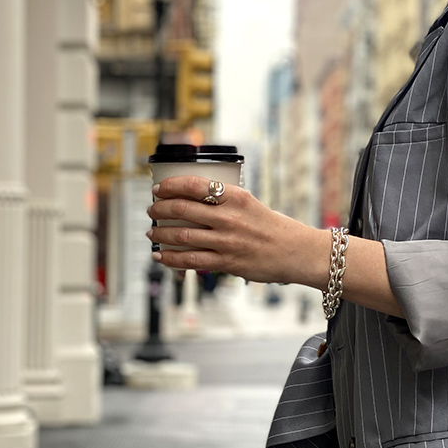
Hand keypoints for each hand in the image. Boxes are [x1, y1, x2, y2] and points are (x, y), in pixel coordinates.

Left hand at [146, 176, 329, 286]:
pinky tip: (160, 255)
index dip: (170, 186)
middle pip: (182, 208)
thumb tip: (191, 203)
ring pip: (182, 235)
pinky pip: (190, 260)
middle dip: (160, 209)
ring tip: (152, 231)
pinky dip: (170, 258)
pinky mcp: (227, 262)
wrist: (296, 252)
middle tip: (152, 210)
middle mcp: (229, 217)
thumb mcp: (250, 204)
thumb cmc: (273, 227)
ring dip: (161, 233)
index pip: (194, 185)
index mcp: (236, 197)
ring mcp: (227, 241)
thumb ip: (224, 203)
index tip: (159, 189)